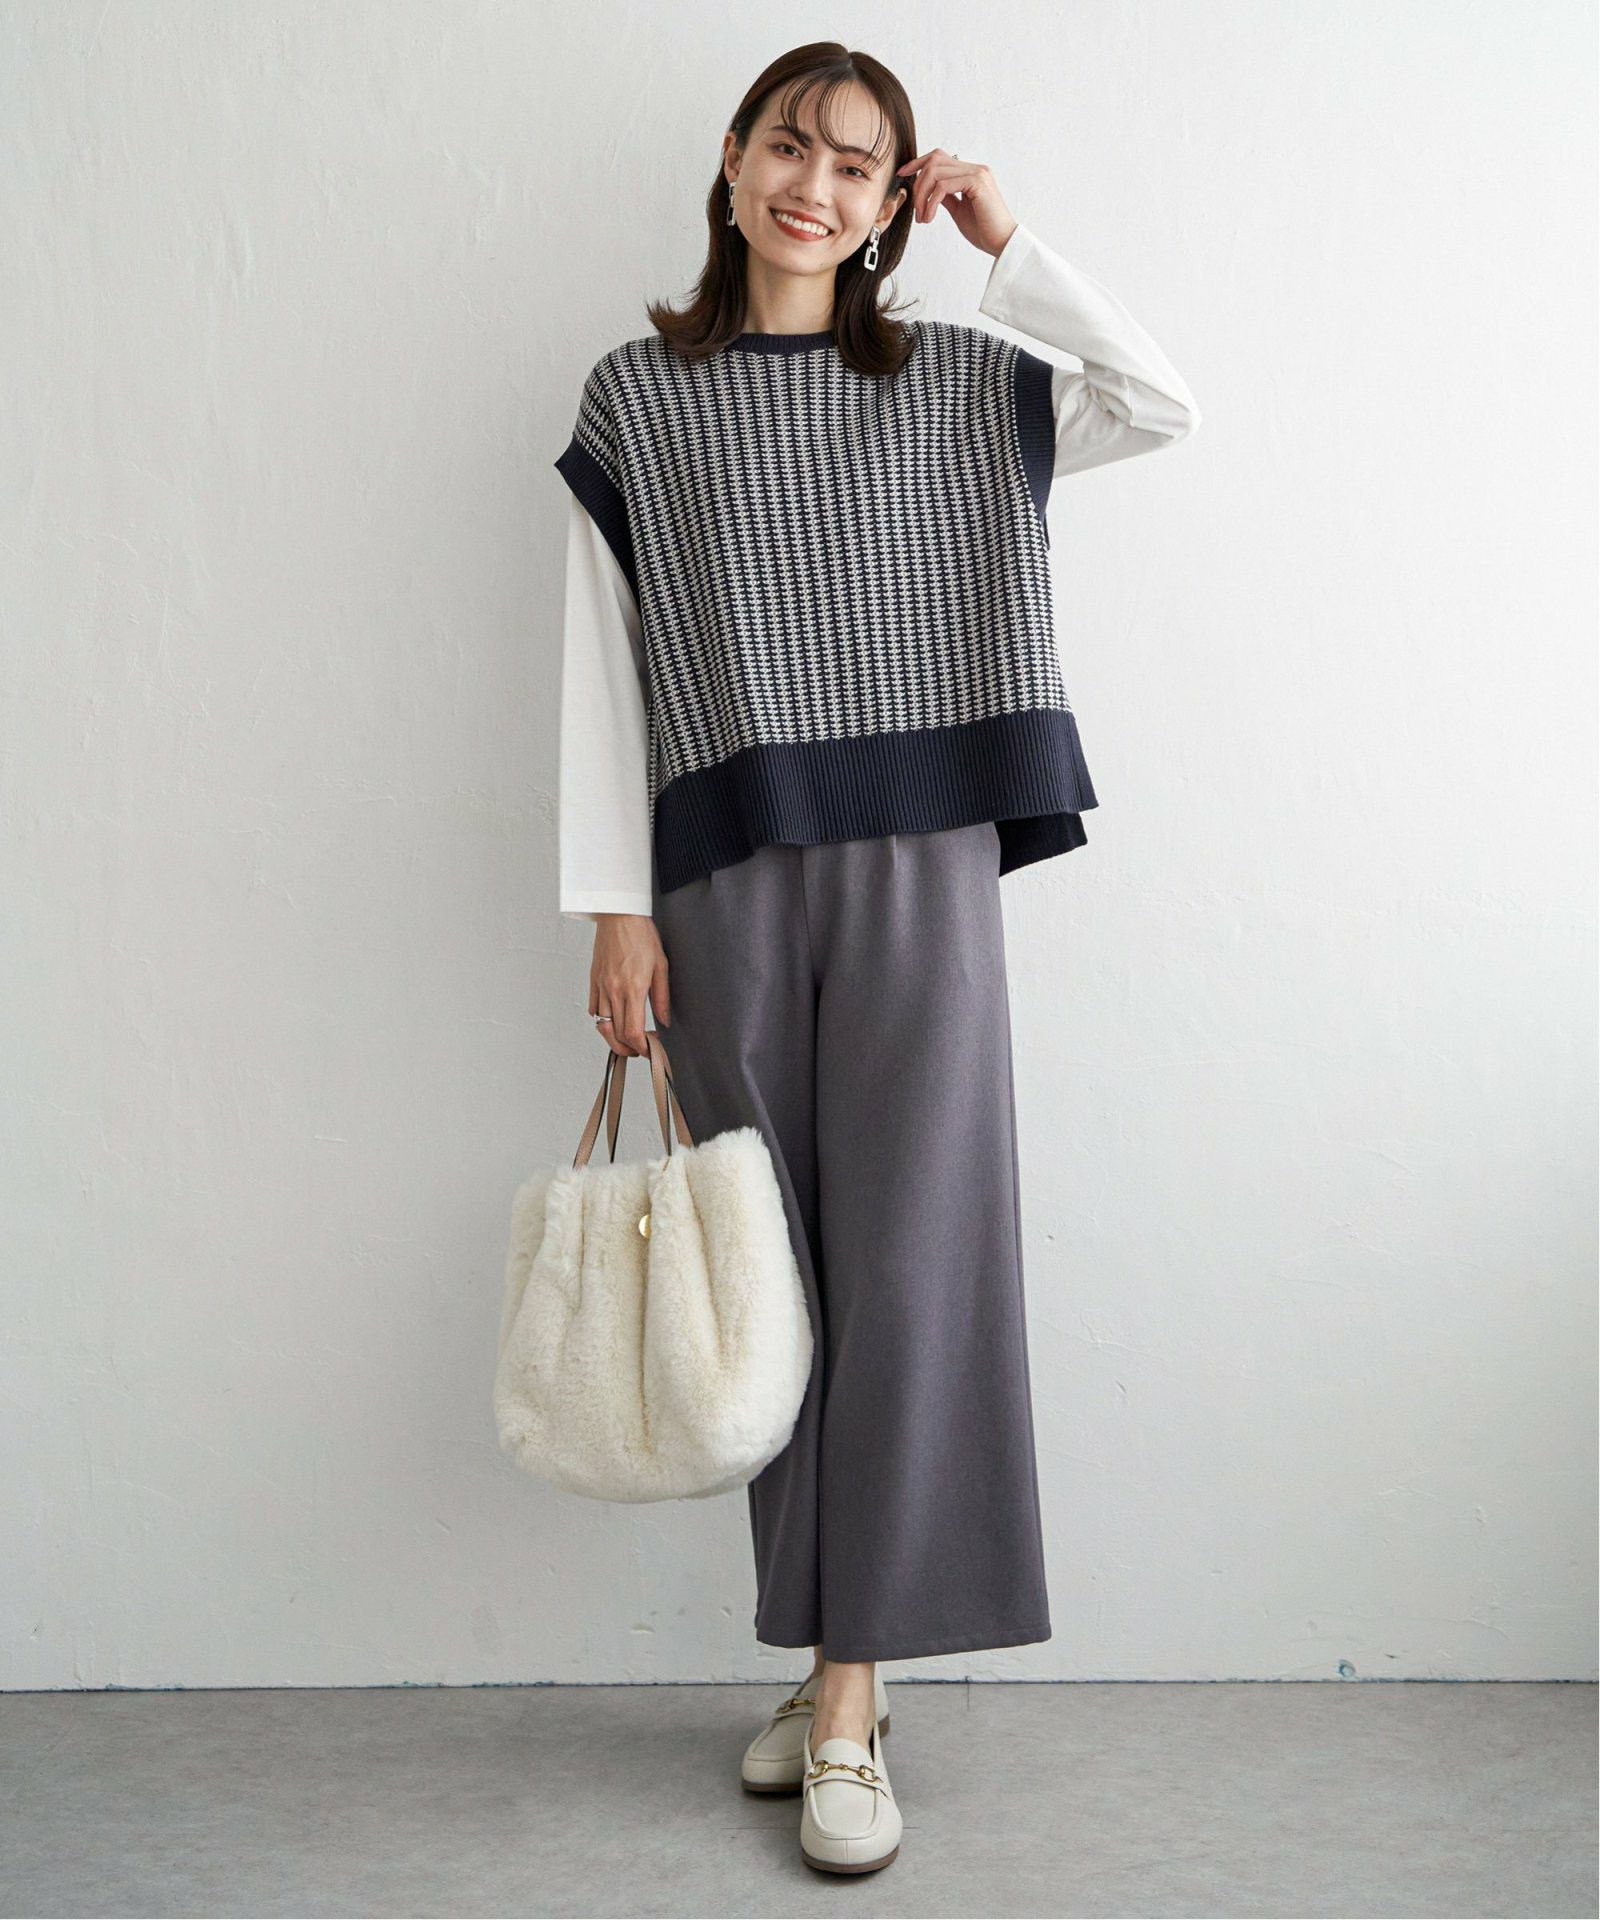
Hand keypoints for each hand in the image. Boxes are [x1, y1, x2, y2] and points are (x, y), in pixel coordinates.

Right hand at [588, 914, 671, 1056]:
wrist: (619, 915)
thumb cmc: (641, 935)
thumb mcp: (661, 965)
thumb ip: (661, 997)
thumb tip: (663, 1020)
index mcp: (633, 988)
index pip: (633, 1031)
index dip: (642, 1047)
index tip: (651, 1049)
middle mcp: (613, 990)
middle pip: (616, 1034)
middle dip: (629, 1049)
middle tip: (641, 1049)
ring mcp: (601, 986)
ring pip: (602, 1025)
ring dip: (614, 1039)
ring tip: (627, 1040)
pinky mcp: (593, 980)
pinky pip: (594, 1009)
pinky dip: (603, 1020)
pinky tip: (615, 1018)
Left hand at [894, 148, 1018, 259]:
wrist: (1002, 243)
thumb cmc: (983, 230)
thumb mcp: (958, 210)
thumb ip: (946, 197)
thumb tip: (930, 190)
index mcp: (971, 173)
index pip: (939, 157)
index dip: (918, 163)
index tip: (903, 174)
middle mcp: (975, 168)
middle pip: (934, 160)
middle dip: (918, 183)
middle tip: (916, 210)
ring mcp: (977, 173)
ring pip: (935, 172)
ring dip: (922, 196)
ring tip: (923, 218)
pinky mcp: (977, 183)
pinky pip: (943, 186)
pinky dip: (931, 203)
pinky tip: (929, 218)